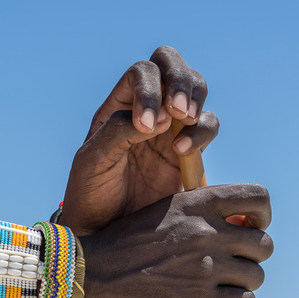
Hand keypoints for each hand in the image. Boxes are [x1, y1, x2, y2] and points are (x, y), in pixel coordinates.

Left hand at [60, 46, 218, 235]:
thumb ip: (117, 132)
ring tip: (184, 124)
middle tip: (179, 111)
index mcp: (119, 105)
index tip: (145, 126)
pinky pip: (207, 125)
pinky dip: (203, 131)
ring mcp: (170, 128)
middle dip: (181, 79)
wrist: (107, 231)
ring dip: (195, 100)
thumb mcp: (92, 161)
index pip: (141, 73)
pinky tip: (184, 152)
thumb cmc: (91, 193)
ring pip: (195, 89)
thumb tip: (157, 119)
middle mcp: (147, 108)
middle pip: (171, 66)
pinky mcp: (190, 151)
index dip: (150, 89)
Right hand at [77, 184, 272, 297]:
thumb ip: (196, 214)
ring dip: (242, 285)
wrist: (87, 280)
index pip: (259, 198)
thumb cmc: (120, 248)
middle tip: (230, 267)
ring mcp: (206, 266)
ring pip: (256, 276)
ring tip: (219, 290)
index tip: (248, 229)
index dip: (261, 216)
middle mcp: (206, 231)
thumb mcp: (159, 215)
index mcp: (196, 203)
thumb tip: (237, 226)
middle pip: (264, 243)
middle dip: (250, 258)